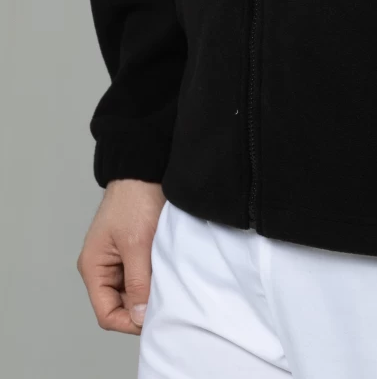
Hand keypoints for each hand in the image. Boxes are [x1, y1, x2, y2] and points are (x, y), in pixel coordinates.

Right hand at [77, 178, 164, 334]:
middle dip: (141, 307)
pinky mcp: (131, 252)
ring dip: (148, 292)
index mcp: (94, 268)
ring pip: (132, 292)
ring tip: (167, 285)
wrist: (145, 170)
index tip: (153, 318)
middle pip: (119, 305)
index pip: (106, 312)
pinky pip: (140, 277)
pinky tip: (166, 273)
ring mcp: (116, 260)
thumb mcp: (137, 244)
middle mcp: (102, 267)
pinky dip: (152, 279)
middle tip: (166, 302)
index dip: (128, 321)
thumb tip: (138, 317)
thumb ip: (138, 282)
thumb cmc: (135, 200)